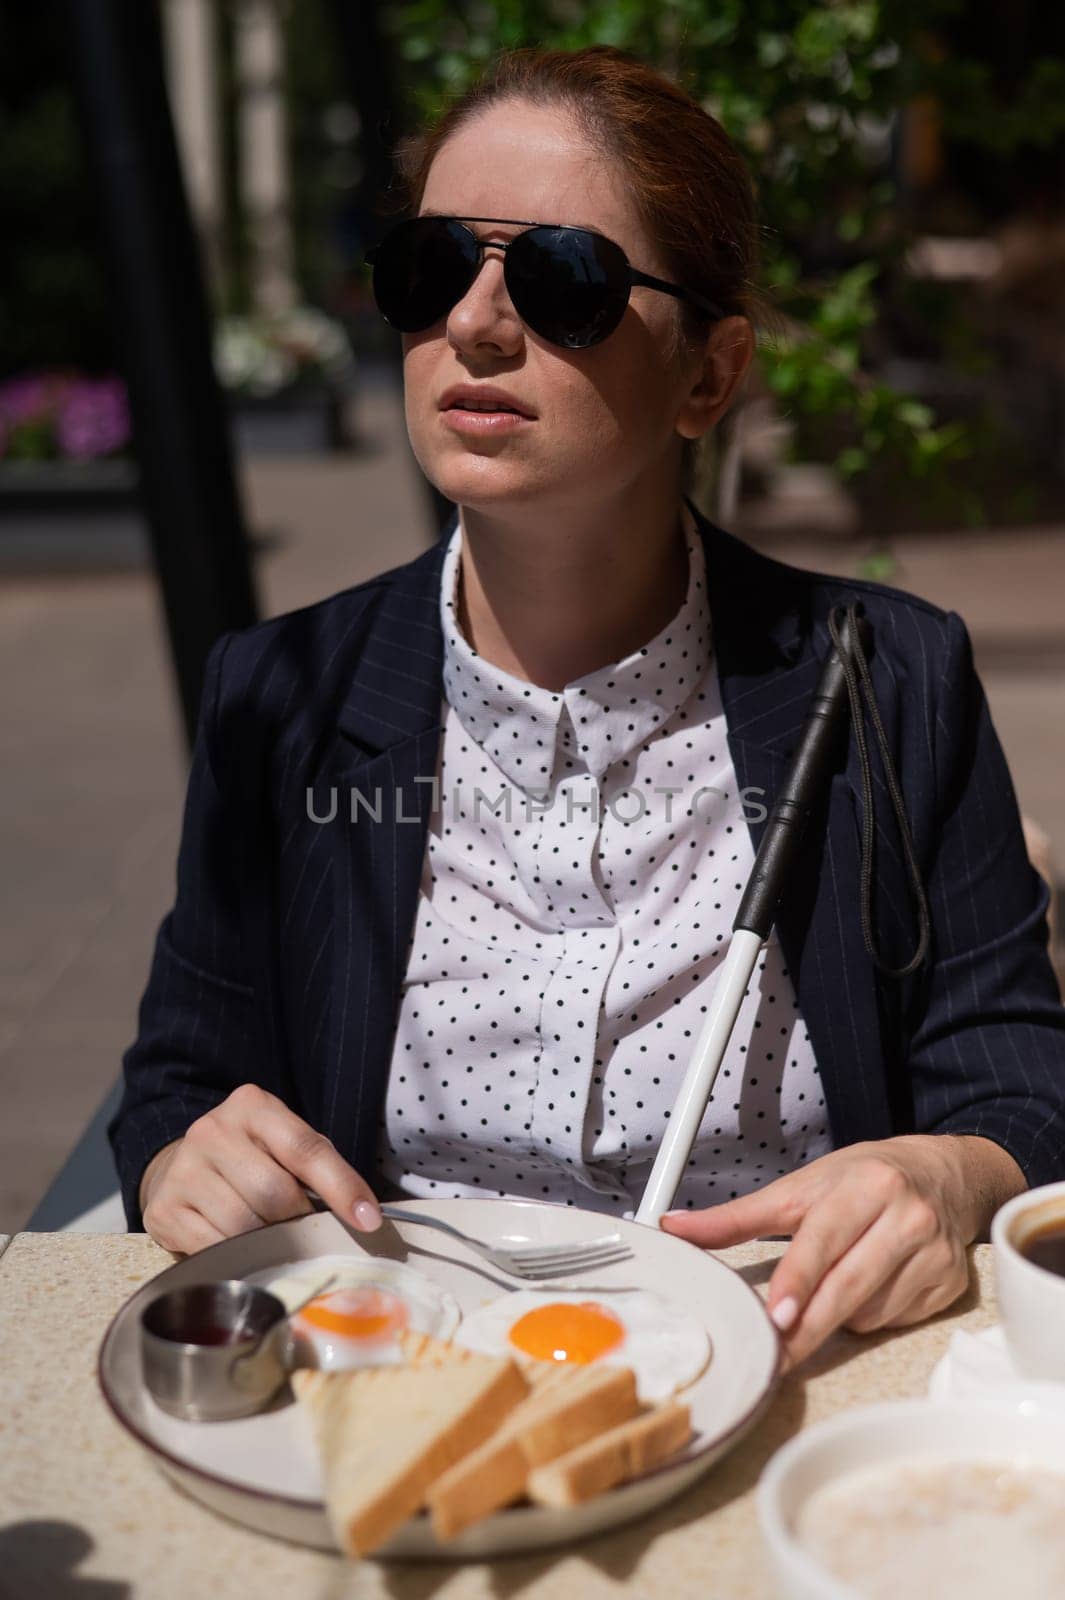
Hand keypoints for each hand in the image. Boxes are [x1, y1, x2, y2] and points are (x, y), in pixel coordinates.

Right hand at [139, 1083, 381, 1254]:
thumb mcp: (284, 1144)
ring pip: (244, 1226)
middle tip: (306, 1233)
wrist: (181, 1165)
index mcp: (252, 1106)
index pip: (306, 1149)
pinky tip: (240, 1252)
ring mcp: (184, 1171)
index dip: (341, 1186)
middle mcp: (212, 1131)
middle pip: (275, 1192)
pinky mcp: (164, 1211)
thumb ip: (319, 1168)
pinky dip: (237, 1259)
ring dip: (269, 1243)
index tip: (368, 1220)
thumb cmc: (251, 1158)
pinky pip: (214, 1249)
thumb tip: (364, 1216)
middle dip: (300, 1222)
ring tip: (272, 1240)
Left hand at [660, 1135, 1024, 1367]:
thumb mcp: (799, 1187)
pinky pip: (895, 1320)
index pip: (824, 1239)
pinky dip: (872, 1314)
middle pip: (849, 1286)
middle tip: (776, 1355)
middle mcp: (907, 1217)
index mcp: (867, 1185)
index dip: (799, 1280)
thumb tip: (674, 1227)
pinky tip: (872, 1284)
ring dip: (839, 1313)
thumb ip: (737, 1216)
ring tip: (838, 1278)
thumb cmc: (860, 1180)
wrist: (940, 1174)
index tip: (777, 1316)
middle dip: (809, 1326)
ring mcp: (934, 1254)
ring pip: (870, 1311)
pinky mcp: (949, 1285)